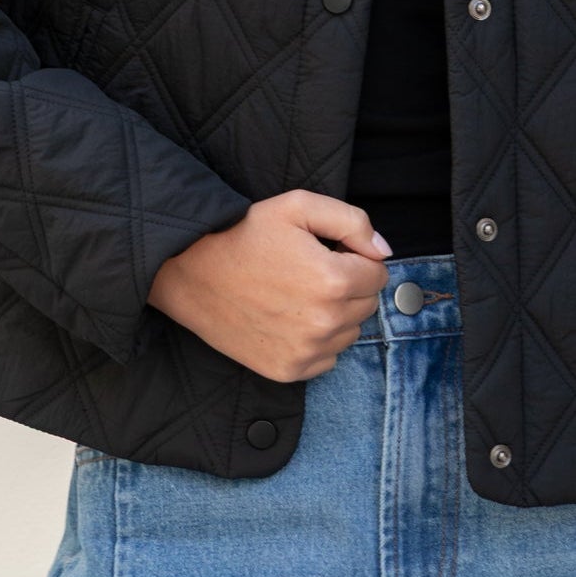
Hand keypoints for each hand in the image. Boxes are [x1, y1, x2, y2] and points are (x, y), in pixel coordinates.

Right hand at [146, 189, 392, 382]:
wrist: (192, 274)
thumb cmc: (245, 235)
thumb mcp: (297, 206)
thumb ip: (352, 222)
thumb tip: (383, 252)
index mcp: (333, 280)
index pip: (378, 274)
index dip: (357, 259)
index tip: (330, 253)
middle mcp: (325, 322)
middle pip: (368, 305)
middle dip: (350, 286)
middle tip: (312, 271)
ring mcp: (306, 351)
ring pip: (350, 333)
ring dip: (336, 315)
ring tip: (299, 294)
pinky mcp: (288, 370)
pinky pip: (328, 358)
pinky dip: (318, 341)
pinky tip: (290, 319)